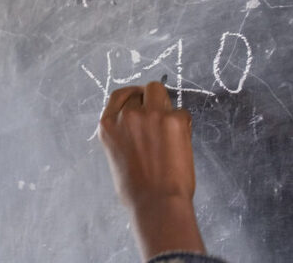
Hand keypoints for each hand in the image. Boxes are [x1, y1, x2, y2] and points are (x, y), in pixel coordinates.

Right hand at [98, 81, 204, 258]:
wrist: (156, 202)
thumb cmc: (136, 189)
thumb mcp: (116, 156)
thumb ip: (123, 134)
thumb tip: (138, 127)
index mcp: (108, 125)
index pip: (120, 96)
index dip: (133, 96)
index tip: (141, 99)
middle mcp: (127, 115)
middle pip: (142, 90)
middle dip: (151, 99)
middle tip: (160, 114)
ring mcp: (151, 114)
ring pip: (160, 91)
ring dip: (166, 105)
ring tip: (170, 128)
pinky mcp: (174, 119)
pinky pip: (182, 112)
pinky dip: (183, 124)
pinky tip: (180, 143)